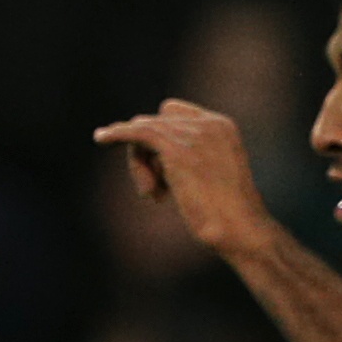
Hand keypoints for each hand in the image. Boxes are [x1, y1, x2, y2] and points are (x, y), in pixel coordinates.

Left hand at [93, 99, 277, 259]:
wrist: (241, 229)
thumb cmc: (229, 217)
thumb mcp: (212, 178)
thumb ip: (189, 161)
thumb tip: (154, 162)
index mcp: (222, 125)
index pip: (173, 112)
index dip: (159, 136)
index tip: (163, 170)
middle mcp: (208, 123)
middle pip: (155, 122)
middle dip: (147, 153)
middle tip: (153, 191)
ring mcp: (193, 134)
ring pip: (144, 133)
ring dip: (140, 164)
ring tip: (152, 195)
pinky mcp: (176, 151)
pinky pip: (138, 134)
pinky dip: (117, 134)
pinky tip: (100, 138)